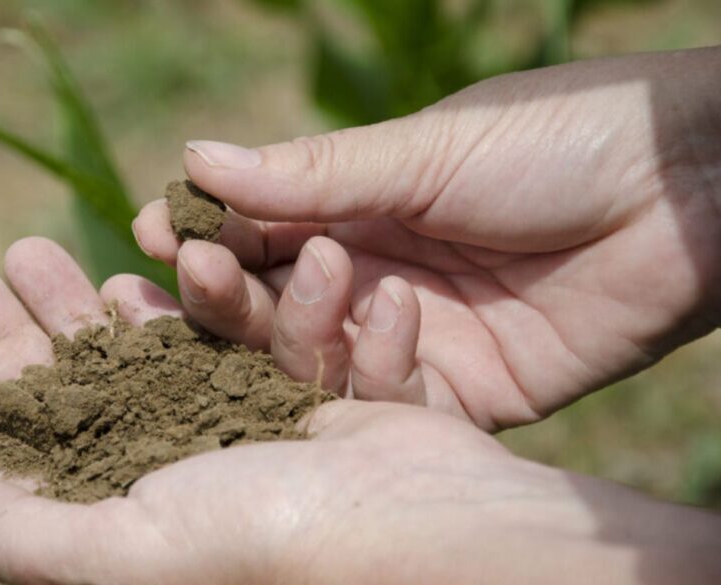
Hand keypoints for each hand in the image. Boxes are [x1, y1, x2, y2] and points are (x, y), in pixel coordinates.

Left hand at [0, 239, 720, 583]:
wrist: (444, 529)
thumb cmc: (284, 546)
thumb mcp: (141, 554)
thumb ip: (38, 543)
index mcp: (124, 534)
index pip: (15, 469)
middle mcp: (170, 489)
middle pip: (69, 397)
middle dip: (16, 331)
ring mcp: (228, 441)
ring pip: (132, 354)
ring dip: (86, 298)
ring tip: (37, 241)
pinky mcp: (286, 401)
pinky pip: (222, 340)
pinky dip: (193, 302)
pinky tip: (150, 260)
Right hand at [133, 46, 720, 430]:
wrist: (686, 186)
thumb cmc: (556, 139)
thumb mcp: (422, 150)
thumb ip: (311, 174)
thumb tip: (196, 159)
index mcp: (359, 210)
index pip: (257, 234)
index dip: (203, 235)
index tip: (149, 232)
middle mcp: (373, 279)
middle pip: (271, 304)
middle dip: (217, 292)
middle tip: (174, 275)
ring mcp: (413, 339)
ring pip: (316, 358)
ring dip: (277, 330)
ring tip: (247, 292)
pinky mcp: (462, 392)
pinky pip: (391, 404)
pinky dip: (370, 371)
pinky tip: (374, 317)